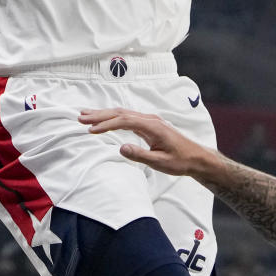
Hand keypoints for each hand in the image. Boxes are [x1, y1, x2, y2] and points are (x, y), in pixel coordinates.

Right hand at [79, 108, 208, 176]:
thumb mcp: (160, 162)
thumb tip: (121, 148)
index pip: (124, 121)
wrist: (195, 158)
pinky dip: (113, 118)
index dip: (106, 124)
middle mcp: (149, 119)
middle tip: (80, 117)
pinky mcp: (148, 125)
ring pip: (122, 113)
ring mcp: (149, 120)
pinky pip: (127, 118)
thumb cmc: (180, 161)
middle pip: (120, 113)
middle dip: (100, 115)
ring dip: (104, 114)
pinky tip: (104, 120)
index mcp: (152, 126)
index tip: (90, 129)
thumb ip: (140, 155)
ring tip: (86, 115)